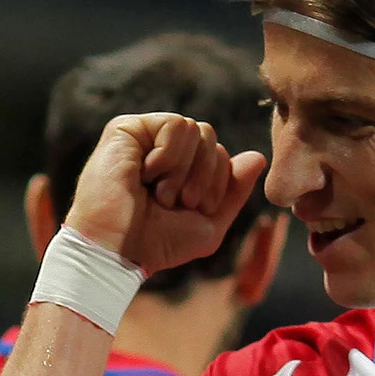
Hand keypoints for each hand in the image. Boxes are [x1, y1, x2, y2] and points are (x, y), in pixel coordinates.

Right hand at [63, 113, 270, 274]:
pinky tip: (146, 175)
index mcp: (179, 168)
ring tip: (159, 192)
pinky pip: (175, 124)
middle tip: (175, 203)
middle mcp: (161, 148)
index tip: (192, 209)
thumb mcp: (208, 225)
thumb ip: (233, 192)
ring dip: (183, 171)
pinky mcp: (127, 129)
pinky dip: (169, 157)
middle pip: (210, 137)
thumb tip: (257, 156)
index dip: (216, 183)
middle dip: (204, 176)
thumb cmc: (157, 244)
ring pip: (196, 128)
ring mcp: (144, 136)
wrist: (117, 251)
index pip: (219, 153)